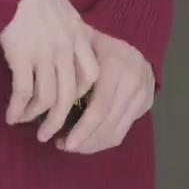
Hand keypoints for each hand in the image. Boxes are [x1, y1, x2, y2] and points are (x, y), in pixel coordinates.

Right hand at [0, 0, 100, 139]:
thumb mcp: (62, 9)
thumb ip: (69, 32)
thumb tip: (65, 55)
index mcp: (78, 35)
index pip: (91, 75)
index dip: (83, 94)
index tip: (71, 103)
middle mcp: (65, 47)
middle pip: (70, 95)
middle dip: (60, 120)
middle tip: (51, 134)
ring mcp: (44, 52)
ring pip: (47, 98)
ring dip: (36, 118)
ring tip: (25, 125)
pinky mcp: (21, 55)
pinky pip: (23, 92)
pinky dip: (18, 108)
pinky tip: (11, 115)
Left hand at [54, 25, 154, 154]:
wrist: (132, 43)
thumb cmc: (97, 43)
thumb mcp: (82, 43)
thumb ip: (68, 63)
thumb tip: (42, 92)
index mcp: (115, 64)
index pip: (99, 107)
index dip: (81, 129)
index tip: (59, 141)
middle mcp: (133, 80)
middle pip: (107, 123)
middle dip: (84, 141)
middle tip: (63, 146)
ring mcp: (143, 94)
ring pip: (116, 133)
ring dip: (92, 145)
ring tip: (72, 145)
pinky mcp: (145, 105)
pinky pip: (123, 132)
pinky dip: (103, 142)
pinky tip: (87, 141)